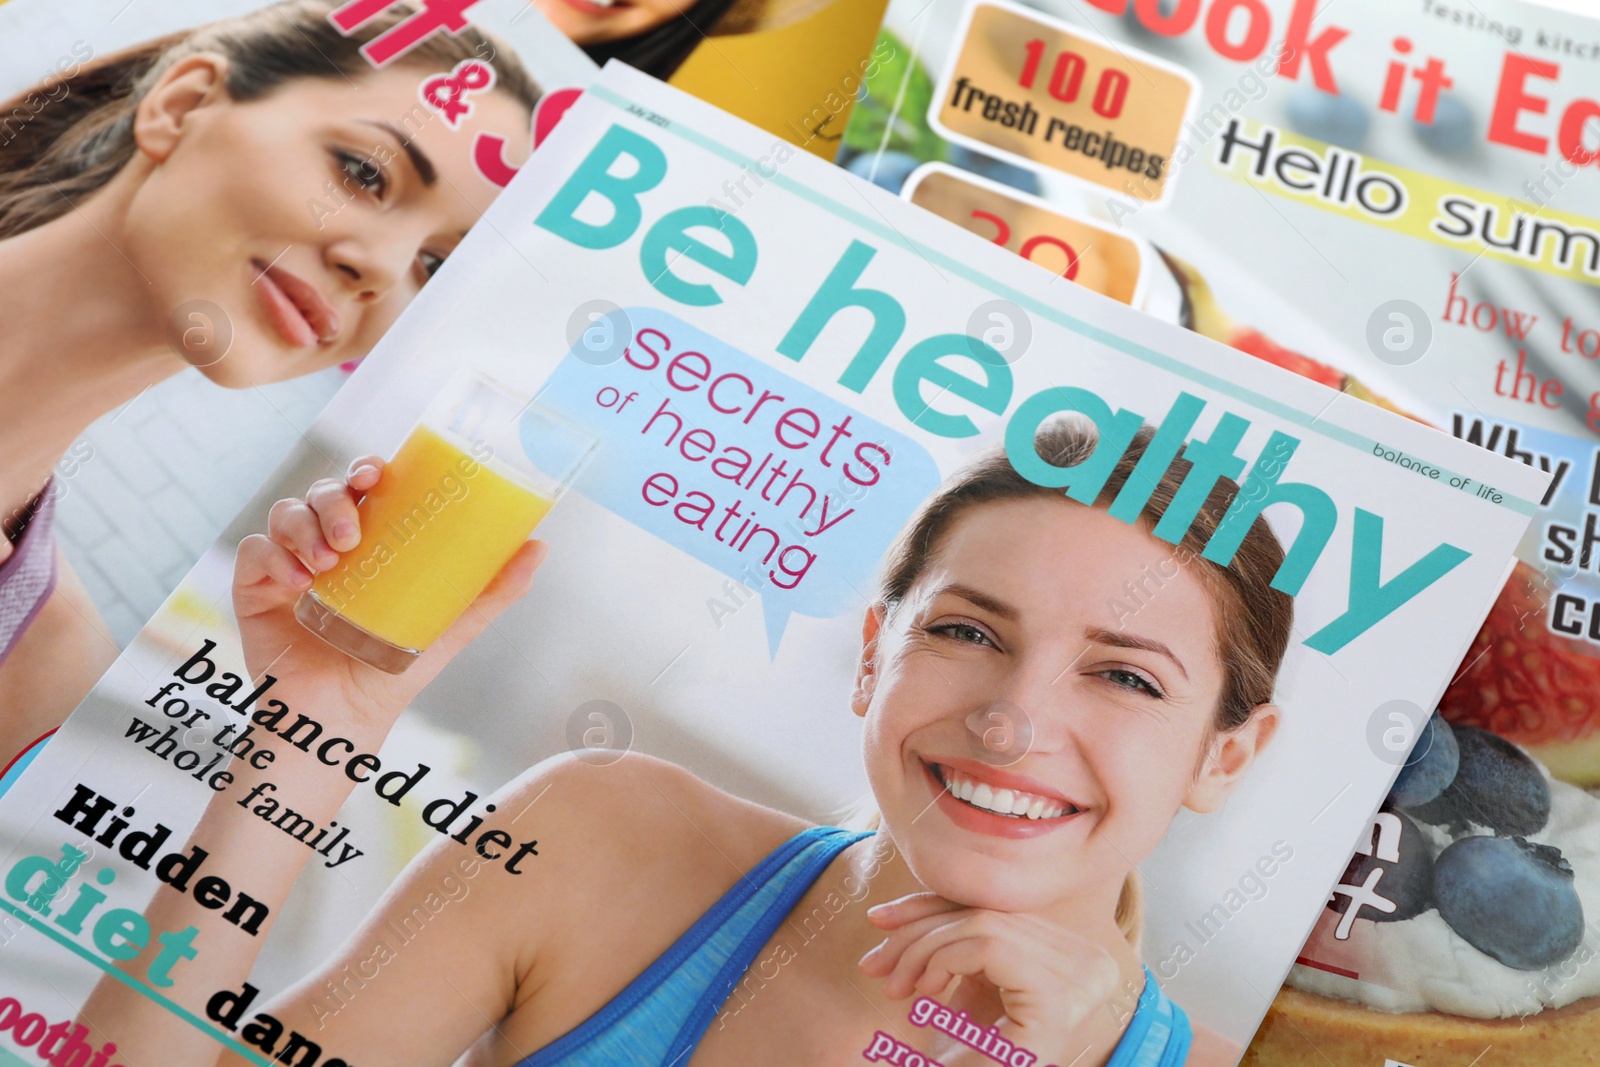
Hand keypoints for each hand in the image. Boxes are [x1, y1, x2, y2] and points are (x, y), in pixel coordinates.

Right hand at [233, 457, 544, 736]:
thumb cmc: (395, 671)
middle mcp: (329, 544)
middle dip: (335, 499)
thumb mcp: (449, 627)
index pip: (366, 485)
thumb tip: (540, 547)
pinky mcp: (255, 587)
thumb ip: (492, 591)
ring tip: (328, 562)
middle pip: (325, 491)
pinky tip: (296, 580)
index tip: (376, 472)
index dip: (366, 466)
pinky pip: (254, 550)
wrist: (343, 719)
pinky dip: (273, 556)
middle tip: (352, 535)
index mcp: (373, 541)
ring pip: (287, 512)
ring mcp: (290, 563)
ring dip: (305, 526)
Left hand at [859, 893, 1122, 1063]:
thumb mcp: (963, 989)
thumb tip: (888, 912)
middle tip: (873, 963)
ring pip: (982, 923)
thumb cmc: (973, 1058)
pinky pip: (988, 945)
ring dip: (922, 950)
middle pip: (988, 912)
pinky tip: (926, 991)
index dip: (932, 906)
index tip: (879, 920)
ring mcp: (1081, 976)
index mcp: (1072, 958)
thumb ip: (950, 943)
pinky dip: (943, 960)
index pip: (996, 907)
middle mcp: (1089, 963)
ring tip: (896, 986)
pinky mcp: (1058, 994)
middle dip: (918, 930)